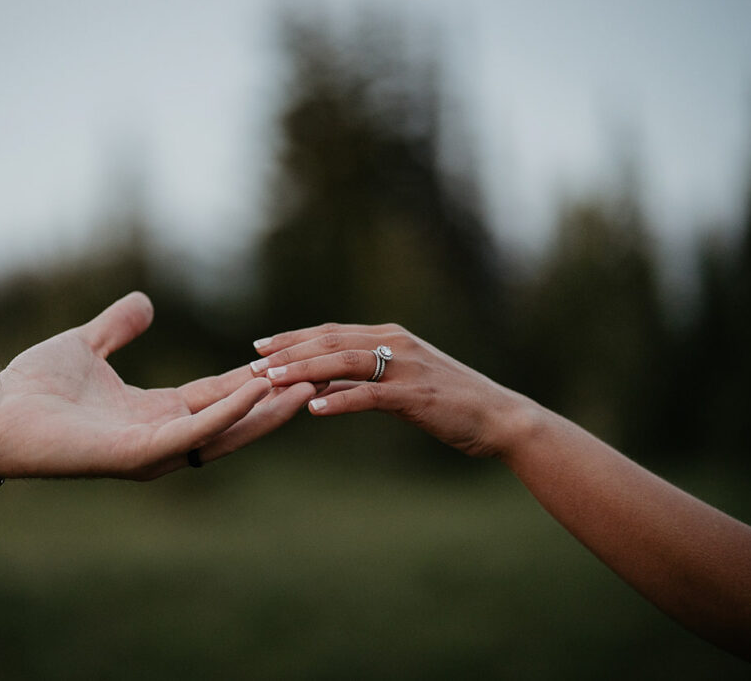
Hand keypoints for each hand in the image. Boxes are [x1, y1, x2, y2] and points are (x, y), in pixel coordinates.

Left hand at [0, 292, 316, 479]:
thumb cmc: (33, 387)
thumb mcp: (87, 345)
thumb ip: (118, 328)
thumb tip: (145, 303)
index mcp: (155, 413)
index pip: (218, 395)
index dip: (253, 378)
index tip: (288, 359)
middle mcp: (162, 436)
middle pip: (233, 417)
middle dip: (275, 399)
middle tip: (316, 376)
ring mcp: (153, 449)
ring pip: (224, 429)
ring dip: (265, 409)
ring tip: (303, 384)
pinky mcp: (138, 453)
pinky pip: (194, 431)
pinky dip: (228, 413)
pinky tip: (257, 389)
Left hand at [249, 322, 534, 458]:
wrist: (500, 418)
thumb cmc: (451, 403)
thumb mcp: (400, 386)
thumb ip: (362, 381)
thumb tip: (321, 388)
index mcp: (390, 337)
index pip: (331, 332)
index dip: (292, 339)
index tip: (259, 347)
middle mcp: (395, 343)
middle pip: (329, 341)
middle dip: (287, 352)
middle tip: (251, 363)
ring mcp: (406, 367)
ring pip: (343, 362)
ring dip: (302, 371)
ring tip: (270, 381)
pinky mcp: (415, 394)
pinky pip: (369, 395)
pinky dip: (339, 400)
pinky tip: (313, 409)